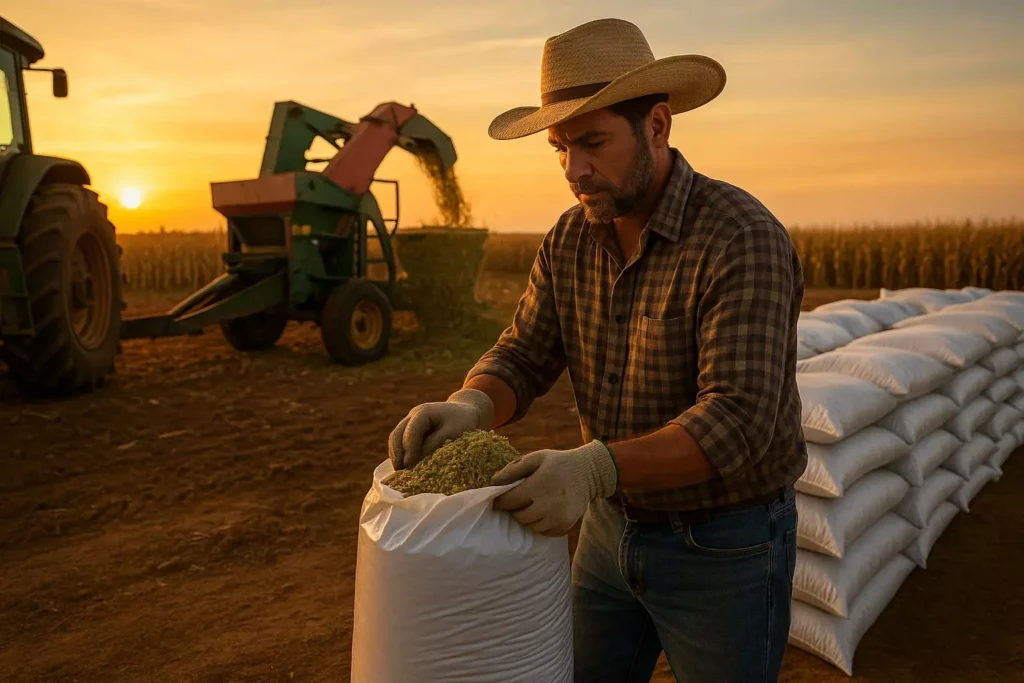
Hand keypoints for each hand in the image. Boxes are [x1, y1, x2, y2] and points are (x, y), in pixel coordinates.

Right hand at [388, 388, 494, 469]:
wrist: (465, 413)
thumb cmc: (463, 422)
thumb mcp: (453, 432)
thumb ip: (435, 443)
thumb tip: (417, 459)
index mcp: (424, 412)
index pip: (412, 430)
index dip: (409, 448)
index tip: (409, 465)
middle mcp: (413, 415)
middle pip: (397, 434)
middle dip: (397, 454)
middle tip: (399, 472)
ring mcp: (409, 422)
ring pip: (395, 438)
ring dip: (396, 455)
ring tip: (399, 473)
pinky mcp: (410, 431)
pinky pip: (399, 443)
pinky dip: (400, 454)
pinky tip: (403, 468)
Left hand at [491, 440, 617, 536]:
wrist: (589, 472)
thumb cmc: (558, 463)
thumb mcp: (536, 458)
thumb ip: (513, 469)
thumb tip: (493, 482)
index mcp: (537, 485)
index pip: (509, 501)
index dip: (501, 501)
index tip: (499, 499)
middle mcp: (547, 504)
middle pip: (520, 516)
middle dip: (515, 510)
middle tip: (518, 502)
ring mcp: (558, 517)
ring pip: (532, 526)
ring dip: (528, 518)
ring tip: (533, 506)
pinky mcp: (565, 525)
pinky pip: (545, 532)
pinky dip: (541, 525)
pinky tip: (544, 513)